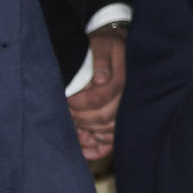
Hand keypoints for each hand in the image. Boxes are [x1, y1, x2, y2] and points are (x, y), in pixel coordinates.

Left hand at [67, 29, 126, 160]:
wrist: (119, 46)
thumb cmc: (106, 45)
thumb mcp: (101, 44)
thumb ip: (100, 60)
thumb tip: (100, 80)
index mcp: (122, 79)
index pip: (99, 99)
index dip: (79, 102)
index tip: (66, 98)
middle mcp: (128, 97)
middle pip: (103, 118)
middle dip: (79, 117)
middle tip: (65, 111)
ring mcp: (126, 110)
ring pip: (107, 132)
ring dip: (87, 131)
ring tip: (72, 122)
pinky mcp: (121, 119)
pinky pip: (112, 142)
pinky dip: (96, 148)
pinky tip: (83, 147)